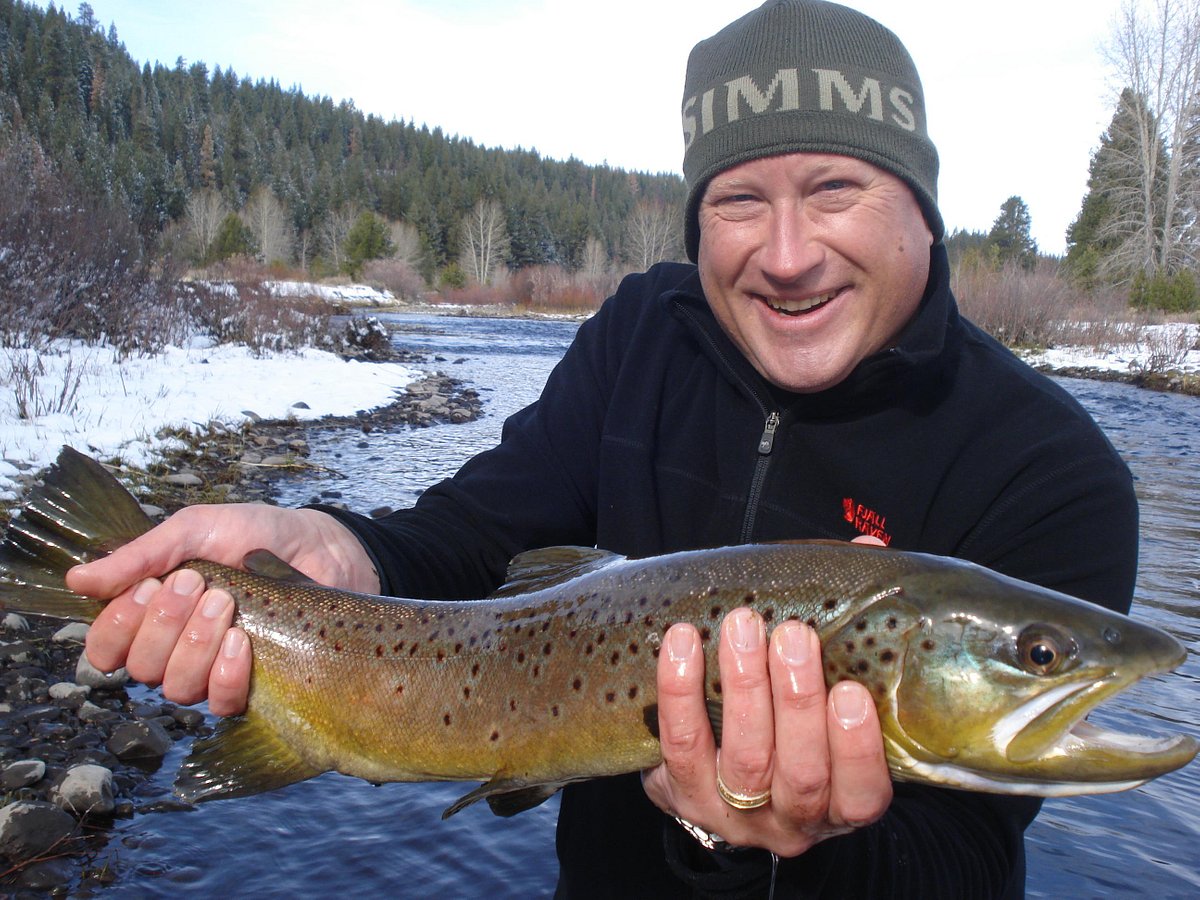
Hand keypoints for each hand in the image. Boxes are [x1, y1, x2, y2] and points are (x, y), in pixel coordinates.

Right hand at [65, 504, 378, 714]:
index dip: (118, 627)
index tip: (150, 586)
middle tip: (200, 583)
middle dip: (165, 622)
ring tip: (226, 603)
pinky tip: (242, 642)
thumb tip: (77, 579)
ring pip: (175, 687)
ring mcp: (211, 671)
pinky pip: (219, 702)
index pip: (105, 647)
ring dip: (196, 643)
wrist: (320, 547)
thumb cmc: (254, 535)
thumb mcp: (196, 530)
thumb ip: (142, 554)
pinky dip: (225, 673)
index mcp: (152, 614)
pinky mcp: (251, 687)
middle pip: (139, 667)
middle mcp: (175, 649)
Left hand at [641, 607, 891, 857]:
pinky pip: (682, 742)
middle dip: (798, 699)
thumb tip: (845, 622)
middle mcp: (791, 821)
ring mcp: (734, 814)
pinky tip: (685, 640)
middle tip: (794, 635)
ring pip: (744, 756)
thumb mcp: (826, 731)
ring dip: (746, 686)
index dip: (857, 748)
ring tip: (743, 629)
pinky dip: (681, 690)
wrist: (720, 789)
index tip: (851, 692)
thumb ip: (837, 694)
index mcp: (839, 807)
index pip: (861, 794)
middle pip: (801, 773)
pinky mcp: (683, 795)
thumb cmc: (790, 739)